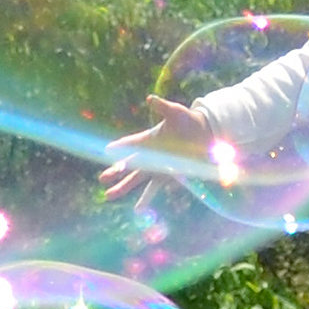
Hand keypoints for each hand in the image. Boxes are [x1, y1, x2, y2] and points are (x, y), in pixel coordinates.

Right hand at [97, 99, 211, 200]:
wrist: (207, 134)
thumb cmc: (189, 121)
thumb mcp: (176, 112)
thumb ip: (163, 107)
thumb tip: (150, 98)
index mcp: (148, 139)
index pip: (129, 143)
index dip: (118, 147)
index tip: (105, 151)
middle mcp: (150, 155)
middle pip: (129, 164)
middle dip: (115, 171)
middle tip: (102, 179)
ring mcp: (158, 167)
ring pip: (137, 179)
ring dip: (124, 188)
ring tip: (109, 196)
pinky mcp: (168, 176)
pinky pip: (154, 188)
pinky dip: (146, 198)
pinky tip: (137, 209)